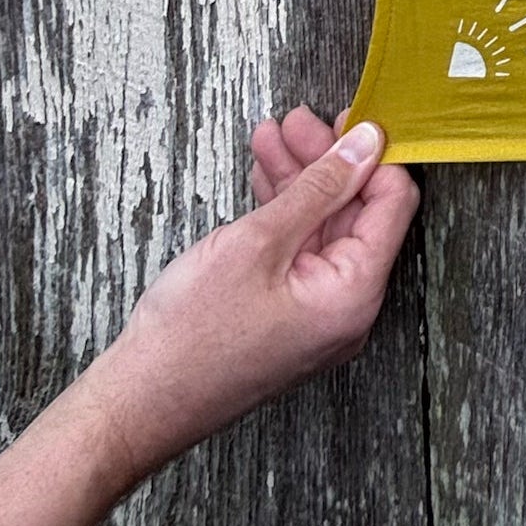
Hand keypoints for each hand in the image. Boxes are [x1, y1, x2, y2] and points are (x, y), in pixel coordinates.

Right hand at [88, 109, 417, 482]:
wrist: (134, 404)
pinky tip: (262, 176)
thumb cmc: (190, 336)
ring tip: (271, 136)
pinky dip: (283, 213)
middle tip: (296, 121)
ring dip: (299, 178)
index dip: (370, 157)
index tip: (343, 120)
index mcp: (355, 293)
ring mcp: (318, 313)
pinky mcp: (290, 314)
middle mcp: (348, 307)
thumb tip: (365, 143)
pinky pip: (299, 251)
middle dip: (325, 159)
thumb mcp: (258, 242)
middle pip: (354, 211)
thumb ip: (319, 187)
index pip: (391, 204)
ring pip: (322, 226)